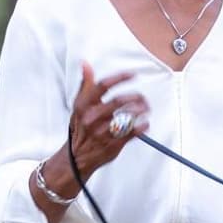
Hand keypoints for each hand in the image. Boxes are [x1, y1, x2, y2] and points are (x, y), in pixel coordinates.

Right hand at [69, 62, 149, 176]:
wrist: (77, 157)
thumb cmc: (80, 128)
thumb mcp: (78, 106)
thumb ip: (85, 85)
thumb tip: (85, 64)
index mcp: (85, 106)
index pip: (103, 86)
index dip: (120, 78)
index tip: (132, 74)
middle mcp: (93, 118)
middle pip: (118, 101)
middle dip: (135, 97)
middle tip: (142, 97)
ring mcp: (103, 132)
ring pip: (127, 117)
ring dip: (140, 111)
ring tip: (145, 108)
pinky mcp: (113, 144)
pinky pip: (132, 133)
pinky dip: (142, 127)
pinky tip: (145, 124)